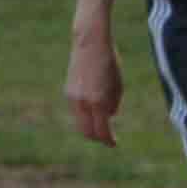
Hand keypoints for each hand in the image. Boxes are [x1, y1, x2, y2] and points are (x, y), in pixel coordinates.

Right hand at [64, 30, 121, 146]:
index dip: (108, 140)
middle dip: (98, 137)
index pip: (102, 131)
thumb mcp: (118, 85)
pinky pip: (76, 110)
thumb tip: (109, 117)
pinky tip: (94, 109)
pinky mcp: (68, 91)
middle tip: (107, 138)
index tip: (114, 143)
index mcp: (98, 102)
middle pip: (87, 132)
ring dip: (90, 126)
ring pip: (80, 122)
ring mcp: (73, 97)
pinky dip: (85, 115)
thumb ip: (114, 104)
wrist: (90, 44)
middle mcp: (83, 102)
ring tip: (102, 125)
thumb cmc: (110, 63)